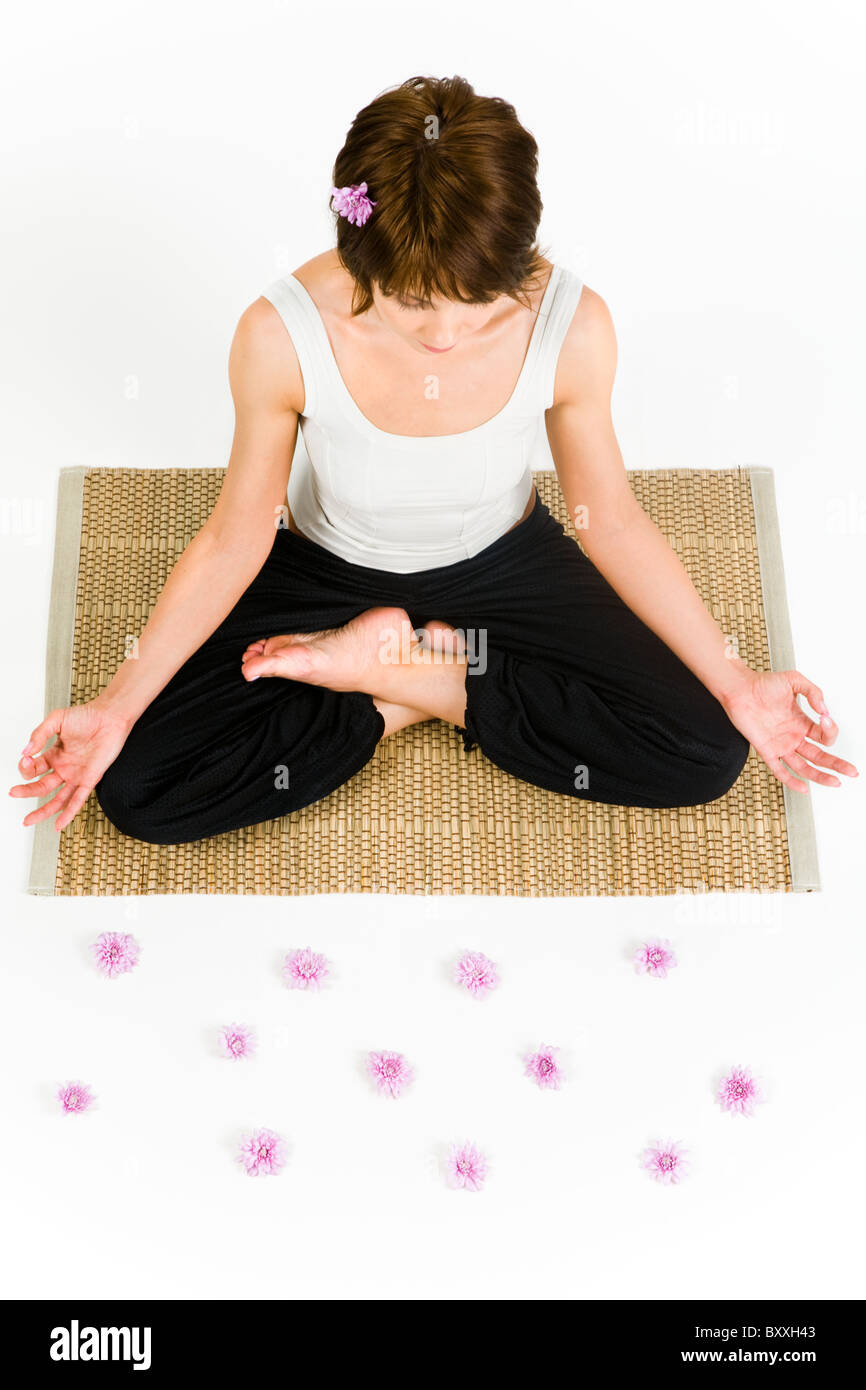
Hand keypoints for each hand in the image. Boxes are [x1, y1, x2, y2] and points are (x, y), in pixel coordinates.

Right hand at [9, 701, 132, 830]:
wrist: (111, 716)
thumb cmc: (88, 716)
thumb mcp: (57, 720)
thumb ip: (39, 734)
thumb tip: (25, 750)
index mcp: (55, 755)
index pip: (35, 768)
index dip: (26, 766)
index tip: (25, 759)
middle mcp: (65, 767)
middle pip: (41, 786)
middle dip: (26, 791)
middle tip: (14, 792)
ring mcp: (77, 775)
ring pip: (57, 799)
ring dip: (43, 810)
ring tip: (28, 820)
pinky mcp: (90, 779)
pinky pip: (78, 800)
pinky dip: (68, 813)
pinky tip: (58, 824)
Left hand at [722, 669, 857, 793]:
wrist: (739, 688)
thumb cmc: (762, 684)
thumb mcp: (795, 681)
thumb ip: (814, 692)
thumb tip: (824, 710)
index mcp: (801, 722)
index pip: (824, 736)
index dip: (830, 730)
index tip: (826, 718)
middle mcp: (793, 736)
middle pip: (819, 756)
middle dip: (837, 764)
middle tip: (851, 771)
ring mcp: (780, 745)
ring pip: (804, 766)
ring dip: (820, 775)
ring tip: (835, 782)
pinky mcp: (766, 750)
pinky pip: (779, 770)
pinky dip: (791, 780)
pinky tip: (804, 788)